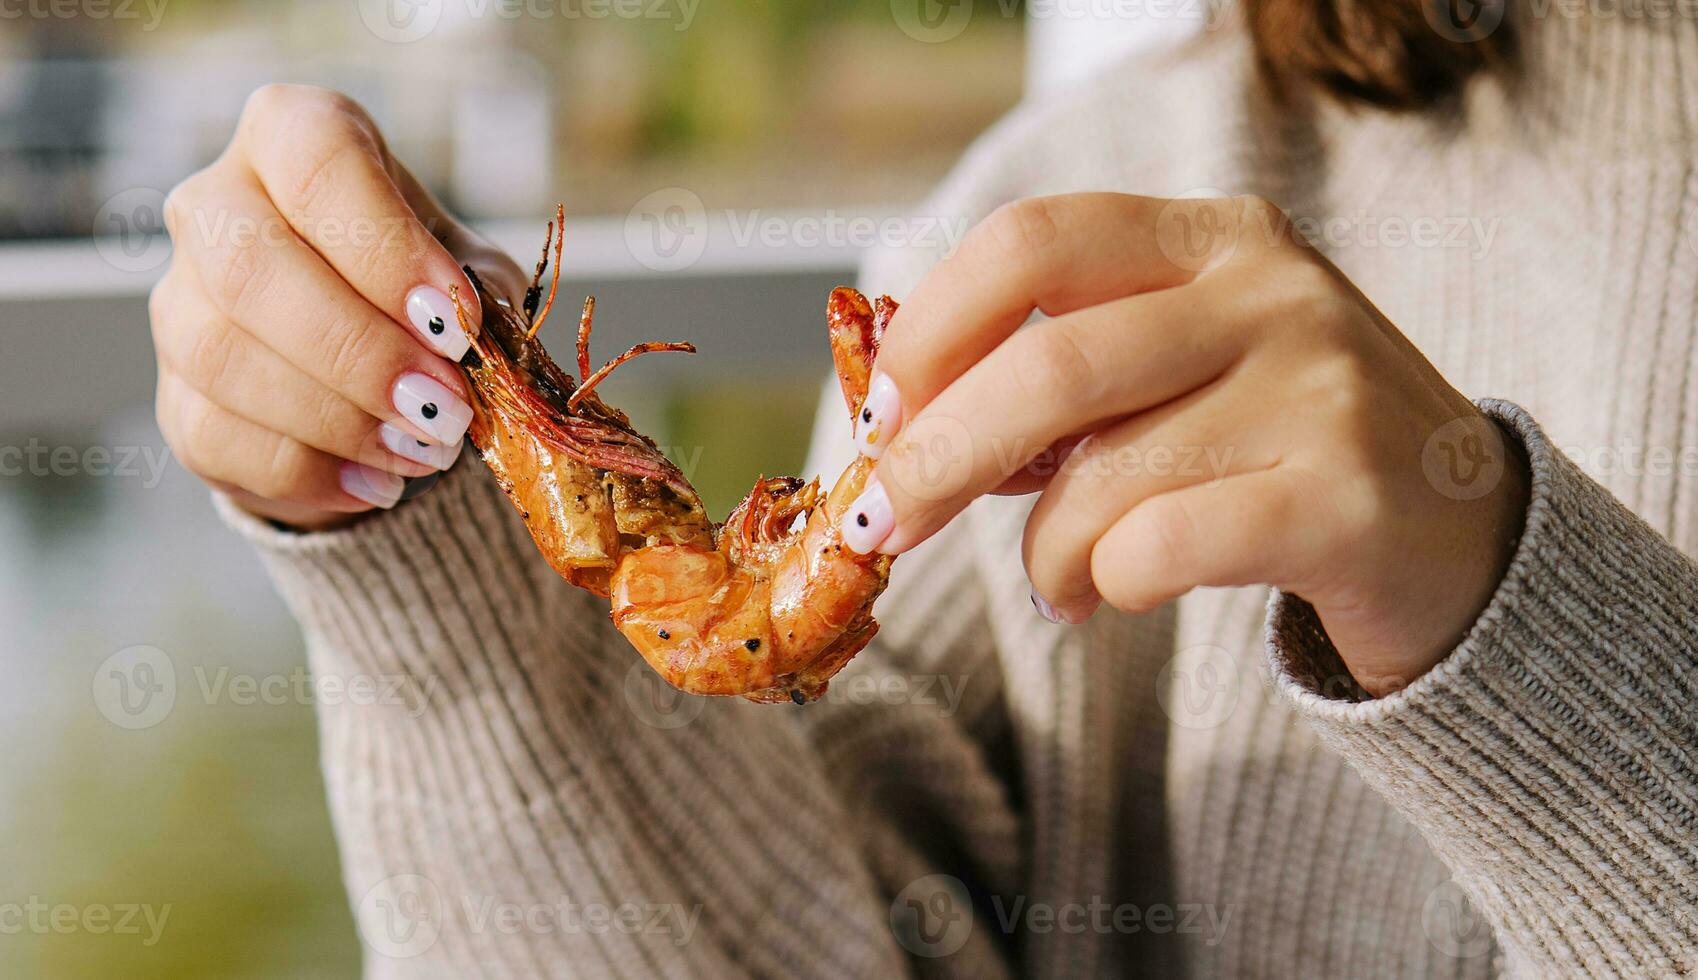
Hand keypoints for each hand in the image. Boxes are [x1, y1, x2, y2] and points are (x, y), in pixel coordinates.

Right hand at [150, 84, 526, 530]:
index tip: (452, 324)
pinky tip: (379, 481)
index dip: (385, 248)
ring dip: (341, 418)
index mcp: (292, 137)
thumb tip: (470, 333)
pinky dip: (311, 471)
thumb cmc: (424, 292)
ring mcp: (179, 301)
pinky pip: (219, 438)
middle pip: (250, 265)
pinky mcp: (176, 397)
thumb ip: (479, 291)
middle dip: (360, 351)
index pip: (315, 161)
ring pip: (225, 358)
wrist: (373, 371)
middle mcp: (214, 204)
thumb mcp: (470, 272)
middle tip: (447, 407)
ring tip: (427, 450)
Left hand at [838, 193, 1528, 695]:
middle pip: (1049, 364)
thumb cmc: (1283, 449)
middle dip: (940, 456)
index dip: (934, 325)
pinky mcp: (1347, 498)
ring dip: (1043, 552)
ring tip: (1055, 583)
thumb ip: (1068, 378)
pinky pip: (1162, 545)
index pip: (1035, 240)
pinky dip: (1108, 582)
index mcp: (1213, 238)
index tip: (885, 408)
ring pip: (1101, 476)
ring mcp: (1321, 387)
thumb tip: (907, 421)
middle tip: (889, 521)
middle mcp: (1272, 291)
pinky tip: (1115, 594)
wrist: (1462, 537)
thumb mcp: (1182, 372)